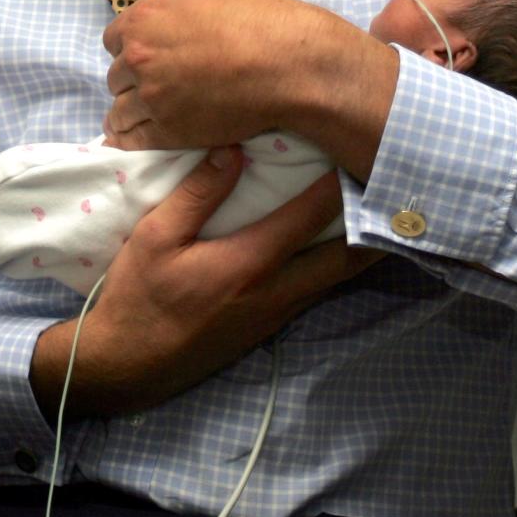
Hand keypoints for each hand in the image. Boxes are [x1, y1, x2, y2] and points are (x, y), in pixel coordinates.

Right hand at [29, 146, 383, 421]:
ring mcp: (275, 316)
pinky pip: (314, 293)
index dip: (337, 187)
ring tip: (374, 217)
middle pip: (343, 260)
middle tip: (390, 193)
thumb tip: (233, 150)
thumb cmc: (137, 297)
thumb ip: (197, 194)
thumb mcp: (155, 237)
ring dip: (357, 251)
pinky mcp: (267, 329)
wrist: (126, 366)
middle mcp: (275, 293)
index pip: (309, 218)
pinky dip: (333, 269)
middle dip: (372, 227)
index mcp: (249, 265)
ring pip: (333, 281)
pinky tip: (331, 250)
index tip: (356, 156)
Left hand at [103, 0, 398, 180]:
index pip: (114, 39)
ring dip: (128, 113)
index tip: (146, 58)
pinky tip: (128, 142)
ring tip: (135, 120)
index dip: (131, 48)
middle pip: (117, 75)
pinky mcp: (167, 131)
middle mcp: (138, 57)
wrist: (286, 63)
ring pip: (120, 110)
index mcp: (145, 19)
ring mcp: (151, 96)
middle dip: (132, 80)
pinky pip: (133, 140)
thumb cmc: (261, 20)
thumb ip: (179, 11)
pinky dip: (129, 141)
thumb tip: (177, 21)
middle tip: (153, 87)